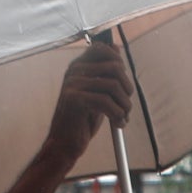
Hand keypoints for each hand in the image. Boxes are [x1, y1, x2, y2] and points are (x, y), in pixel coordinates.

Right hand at [45, 43, 133, 163]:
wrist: (64, 144)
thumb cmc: (81, 120)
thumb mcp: (96, 93)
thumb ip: (105, 73)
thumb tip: (116, 48)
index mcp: (78, 67)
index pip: (102, 48)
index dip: (119, 62)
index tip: (123, 84)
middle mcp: (74, 72)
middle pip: (114, 67)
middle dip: (127, 88)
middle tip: (126, 105)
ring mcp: (73, 84)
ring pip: (114, 85)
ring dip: (125, 105)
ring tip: (123, 117)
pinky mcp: (75, 99)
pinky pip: (106, 102)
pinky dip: (118, 115)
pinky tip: (118, 124)